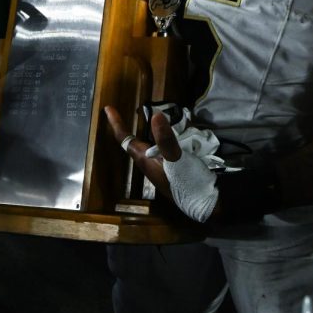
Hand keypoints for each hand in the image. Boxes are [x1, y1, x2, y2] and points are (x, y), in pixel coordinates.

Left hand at [105, 106, 219, 222]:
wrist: (205, 203)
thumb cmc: (187, 182)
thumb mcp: (177, 159)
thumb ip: (165, 139)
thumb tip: (155, 115)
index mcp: (145, 160)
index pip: (125, 139)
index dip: (116, 123)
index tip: (107, 109)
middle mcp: (150, 164)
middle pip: (132, 143)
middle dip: (126, 128)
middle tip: (122, 113)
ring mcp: (161, 167)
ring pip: (146, 146)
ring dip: (143, 132)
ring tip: (144, 120)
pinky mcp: (172, 169)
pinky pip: (160, 149)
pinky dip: (160, 138)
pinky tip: (169, 134)